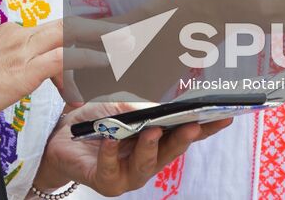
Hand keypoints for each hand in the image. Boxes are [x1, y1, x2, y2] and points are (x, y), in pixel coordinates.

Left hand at [33, 102, 232, 196]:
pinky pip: (111, 168)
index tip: (224, 116)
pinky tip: (111, 138)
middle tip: (192, 126)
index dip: (206, 128)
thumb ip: (137, 104)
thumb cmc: (94, 122)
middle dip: (182, 139)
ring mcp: (128, 175)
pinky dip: (112, 152)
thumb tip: (158, 101)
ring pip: (146, 164)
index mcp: (156, 141)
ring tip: (152, 129)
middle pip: (170, 152)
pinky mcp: (106, 182)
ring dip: (150, 147)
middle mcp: (147, 161)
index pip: (185, 135)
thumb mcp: (116, 105)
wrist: (59, 138)